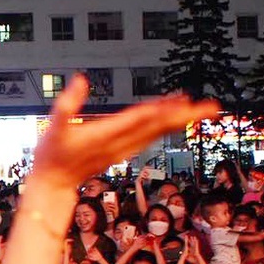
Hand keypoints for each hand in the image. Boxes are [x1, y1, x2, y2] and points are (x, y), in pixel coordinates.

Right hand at [28, 78, 217, 190]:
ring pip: (157, 132)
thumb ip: (67, 105)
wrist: (53, 184)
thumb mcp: (54, 128)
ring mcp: (124, 149)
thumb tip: (80, 80)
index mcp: (106, 135)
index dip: (161, 110)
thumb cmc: (52, 156)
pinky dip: (164, 126)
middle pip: (158, 127)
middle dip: (185, 116)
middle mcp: (120, 144)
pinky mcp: (123, 150)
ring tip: (200, 108)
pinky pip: (149, 136)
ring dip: (179, 120)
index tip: (183, 102)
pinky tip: (173, 118)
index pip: (139, 120)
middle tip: (212, 107)